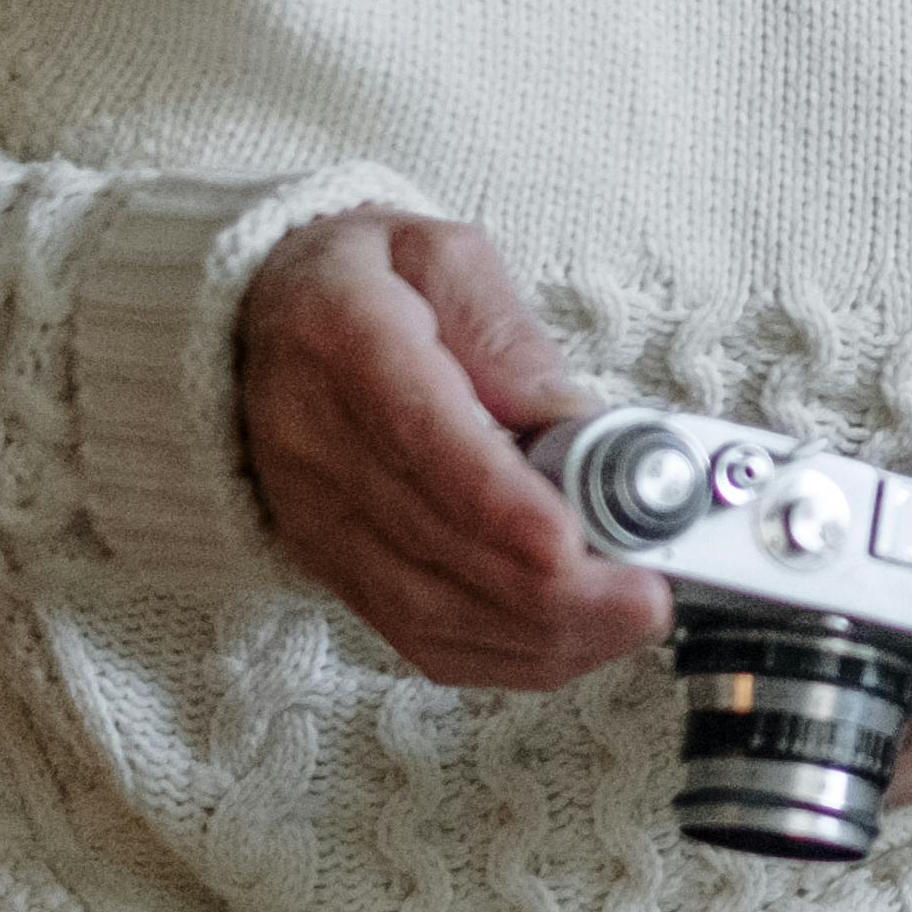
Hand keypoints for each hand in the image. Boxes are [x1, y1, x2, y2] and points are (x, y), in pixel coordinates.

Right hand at [236, 212, 676, 688]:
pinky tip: (576, 638)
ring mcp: (319, 518)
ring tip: (631, 617)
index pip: (420, 439)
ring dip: (543, 633)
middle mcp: (317, 444)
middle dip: (555, 588)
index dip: (500, 506)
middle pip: (437, 545)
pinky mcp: (333, 567)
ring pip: (430, 612)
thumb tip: (573, 421)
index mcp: (345, 342)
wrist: (262, 324)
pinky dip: (506, 654)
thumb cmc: (366, 283)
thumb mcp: (441, 257)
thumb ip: (506, 334)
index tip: (573, 541)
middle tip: (649, 591)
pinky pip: (418, 637)